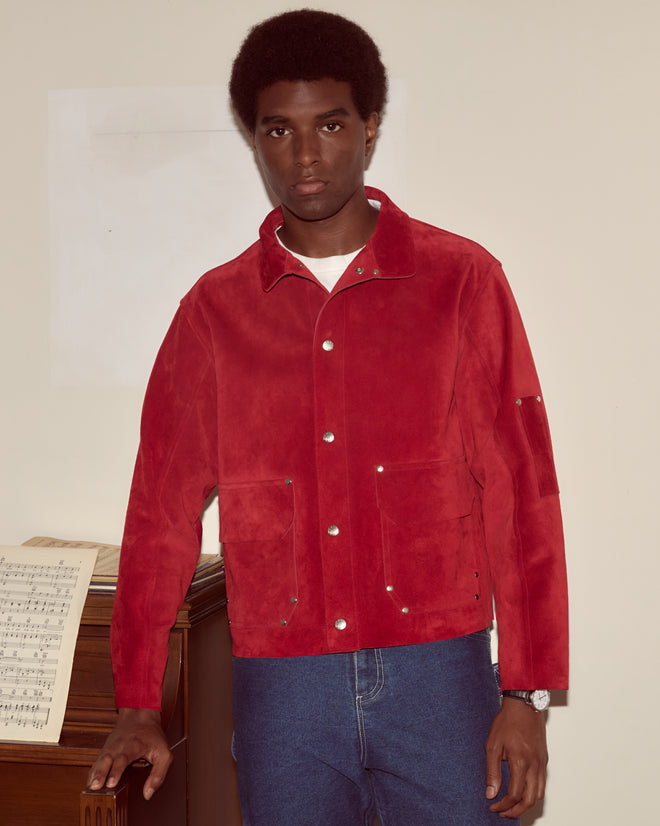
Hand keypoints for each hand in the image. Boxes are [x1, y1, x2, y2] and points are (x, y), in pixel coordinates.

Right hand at [87, 708, 172, 800]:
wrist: (140, 715)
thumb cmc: (152, 736)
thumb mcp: (164, 753)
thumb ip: (158, 774)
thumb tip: (148, 794)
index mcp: (134, 745)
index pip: (123, 758)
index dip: (116, 771)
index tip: (111, 783)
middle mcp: (119, 746)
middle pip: (107, 759)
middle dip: (101, 773)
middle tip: (96, 786)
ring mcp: (110, 747)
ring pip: (99, 760)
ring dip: (94, 774)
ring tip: (90, 788)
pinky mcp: (105, 750)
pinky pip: (97, 762)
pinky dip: (92, 772)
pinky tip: (90, 784)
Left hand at [484, 697, 547, 818]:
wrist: (525, 705)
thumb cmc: (507, 721)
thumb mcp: (492, 744)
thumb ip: (492, 771)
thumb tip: (490, 793)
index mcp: (520, 762)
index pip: (514, 795)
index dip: (503, 805)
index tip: (493, 806)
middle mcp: (534, 765)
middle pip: (530, 800)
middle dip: (515, 811)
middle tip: (502, 812)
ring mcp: (542, 763)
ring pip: (539, 794)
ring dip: (526, 804)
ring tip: (512, 806)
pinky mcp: (544, 760)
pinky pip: (542, 783)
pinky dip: (533, 793)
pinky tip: (522, 791)